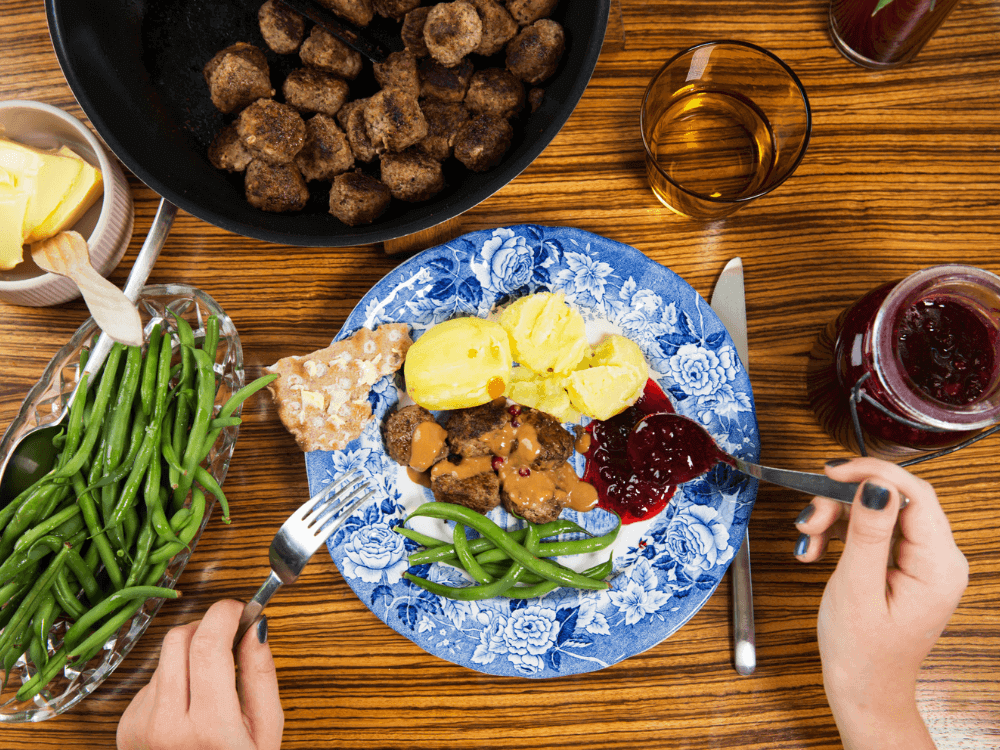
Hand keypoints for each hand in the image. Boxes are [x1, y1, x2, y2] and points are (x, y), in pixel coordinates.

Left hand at [117, 600, 283, 749]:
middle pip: (180, 639)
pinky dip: (175, 680)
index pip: (207, 645)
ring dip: (191, 655)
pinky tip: (189, 706)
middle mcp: (165, 725)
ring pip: (165, 657)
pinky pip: (153, 681)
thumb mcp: (266, 730)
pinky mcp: (126, 725)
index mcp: (207, 727)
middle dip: (208, 627)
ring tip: (211, 684)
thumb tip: (255, 626)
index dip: (225, 614)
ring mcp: (140, 725)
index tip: (240, 607)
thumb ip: (261, 674)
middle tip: (230, 636)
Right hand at [793, 458, 967, 749]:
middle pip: (894, 500)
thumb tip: (875, 485)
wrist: (863, 690)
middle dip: (844, 501)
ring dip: (836, 517)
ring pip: (878, 511)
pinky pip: (872, 530)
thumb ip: (867, 533)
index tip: (832, 472)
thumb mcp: (857, 588)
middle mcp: (939, 560)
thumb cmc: (862, 652)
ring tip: (808, 538)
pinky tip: (816, 549)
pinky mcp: (902, 564)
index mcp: (939, 566)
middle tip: (810, 518)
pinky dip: (840, 532)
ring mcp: (921, 562)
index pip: (915, 495)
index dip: (873, 474)